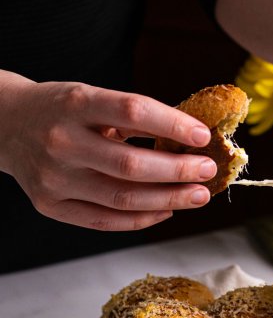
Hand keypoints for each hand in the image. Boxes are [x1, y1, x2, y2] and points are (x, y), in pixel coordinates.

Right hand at [0, 73, 216, 229]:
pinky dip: (143, 218)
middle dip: (178, 171)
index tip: (203, 136)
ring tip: (198, 195)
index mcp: (74, 103)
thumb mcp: (92, 97)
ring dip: (169, 200)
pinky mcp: (51, 205)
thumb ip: (133, 117)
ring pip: (123, 199)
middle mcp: (61, 142)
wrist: (5, 125)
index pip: (132, 111)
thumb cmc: (61, 110)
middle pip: (131, 165)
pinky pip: (106, 221)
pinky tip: (167, 210)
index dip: (173, 124)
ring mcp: (54, 178)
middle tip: (208, 171)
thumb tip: (190, 139)